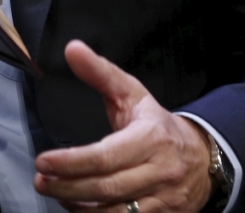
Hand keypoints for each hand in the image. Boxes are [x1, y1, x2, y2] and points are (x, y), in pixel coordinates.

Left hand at [34, 40, 212, 211]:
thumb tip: (72, 49)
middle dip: (68, 186)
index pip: (105, 156)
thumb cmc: (157, 124)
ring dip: (80, 207)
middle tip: (41, 181)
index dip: (71, 162)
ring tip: (54, 193)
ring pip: (117, 212)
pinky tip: (79, 208)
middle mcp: (159, 172)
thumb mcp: (131, 92)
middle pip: (107, 188)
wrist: (203, 157)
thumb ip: (100, 72)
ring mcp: (164, 201)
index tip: (44, 161)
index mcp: (150, 138)